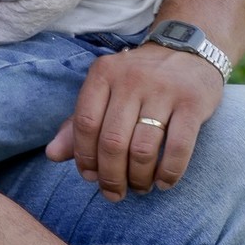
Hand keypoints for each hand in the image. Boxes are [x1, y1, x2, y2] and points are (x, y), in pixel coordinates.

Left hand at [45, 41, 224, 196]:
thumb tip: (52, 155)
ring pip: (143, 149)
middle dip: (111, 177)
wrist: (188, 51)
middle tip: (115, 193)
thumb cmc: (139, 80)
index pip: (85, 124)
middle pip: (112, 141)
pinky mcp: (193, 103)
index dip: (84, 157)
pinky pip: (179, 148)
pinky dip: (169, 173)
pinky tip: (164, 183)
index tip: (90, 177)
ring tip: (140, 187)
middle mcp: (131, 79)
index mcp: (103, 73)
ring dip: (139, 178)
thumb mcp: (105, 92)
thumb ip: (78, 123)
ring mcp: (164, 90)